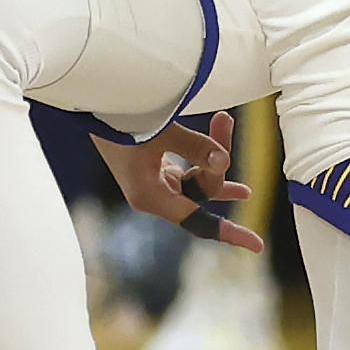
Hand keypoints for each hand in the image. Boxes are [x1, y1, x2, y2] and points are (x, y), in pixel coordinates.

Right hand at [96, 110, 260, 256]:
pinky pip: (189, 173)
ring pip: (197, 179)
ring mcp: (154, 183)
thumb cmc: (120, 120)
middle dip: (217, 160)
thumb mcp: (160, 132)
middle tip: (224, 119)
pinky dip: (205, 163)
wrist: (93, 104)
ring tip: (225, 123)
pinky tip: (230, 176)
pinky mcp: (154, 170)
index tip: (256, 245)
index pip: (197, 220)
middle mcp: (153, 195)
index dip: (228, 232)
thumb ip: (195, 148)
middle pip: (201, 191)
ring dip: (212, 154)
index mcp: (150, 196)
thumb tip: (224, 161)